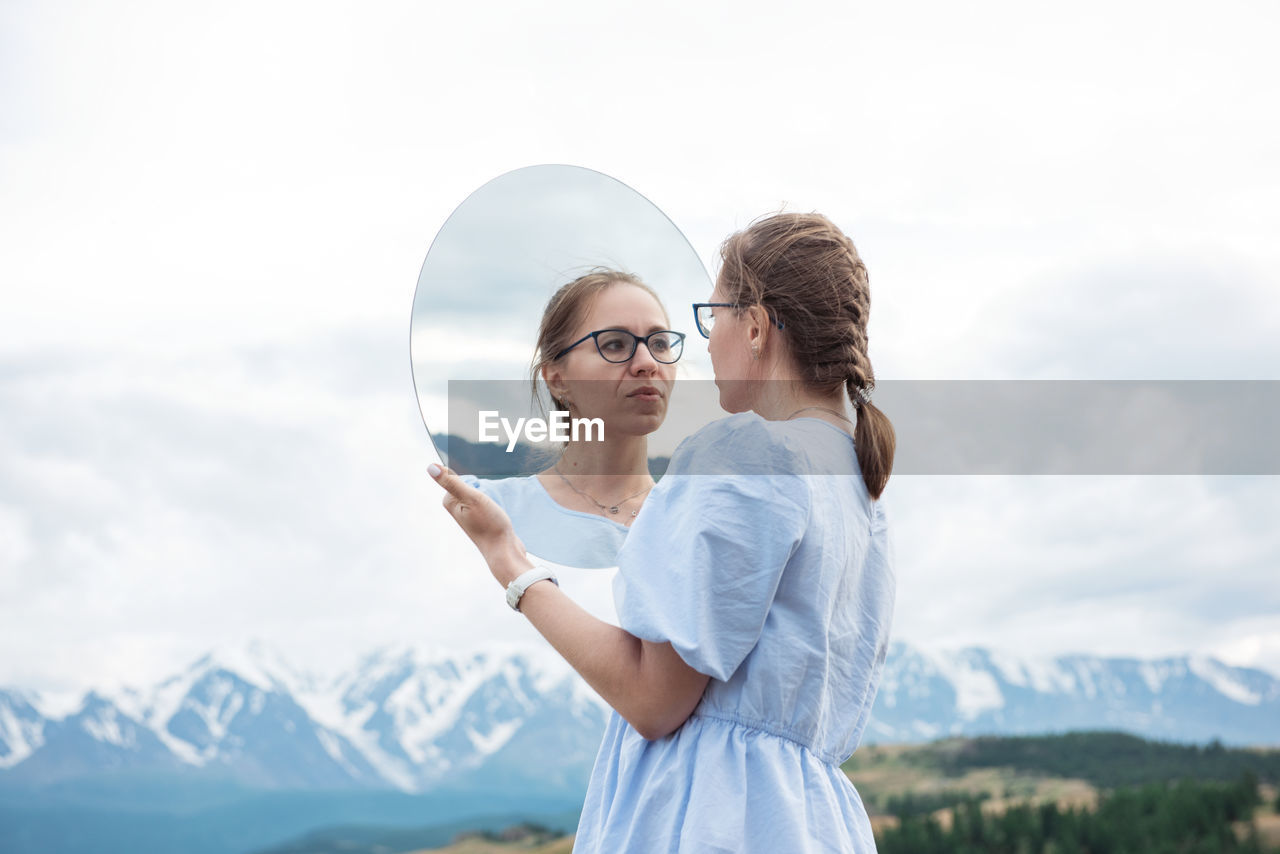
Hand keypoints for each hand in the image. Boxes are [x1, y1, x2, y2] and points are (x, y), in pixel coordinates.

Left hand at [428, 463, 528, 585]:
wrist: (505, 551)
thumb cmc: (489, 525)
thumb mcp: (471, 498)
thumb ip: (451, 482)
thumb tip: (430, 467)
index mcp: (449, 502)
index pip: (461, 476)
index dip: (475, 481)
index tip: (481, 496)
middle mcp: (457, 507)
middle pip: (472, 483)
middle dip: (484, 487)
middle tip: (489, 504)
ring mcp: (470, 514)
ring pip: (482, 492)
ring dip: (492, 495)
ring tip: (494, 510)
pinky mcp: (482, 518)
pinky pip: (488, 502)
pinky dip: (495, 503)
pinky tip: (498, 514)